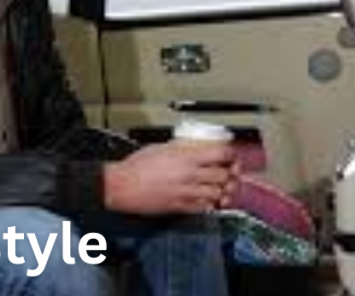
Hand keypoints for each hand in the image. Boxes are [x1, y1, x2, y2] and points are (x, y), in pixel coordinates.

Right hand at [102, 141, 238, 214]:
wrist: (123, 186)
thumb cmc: (135, 167)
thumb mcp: (160, 147)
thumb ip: (179, 148)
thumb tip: (190, 147)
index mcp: (186, 157)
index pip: (221, 154)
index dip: (231, 155)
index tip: (231, 156)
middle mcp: (190, 175)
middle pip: (224, 175)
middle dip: (231, 174)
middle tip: (231, 172)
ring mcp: (187, 193)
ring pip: (218, 193)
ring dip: (222, 191)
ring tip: (222, 188)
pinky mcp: (181, 207)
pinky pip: (204, 207)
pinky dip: (210, 204)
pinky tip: (208, 200)